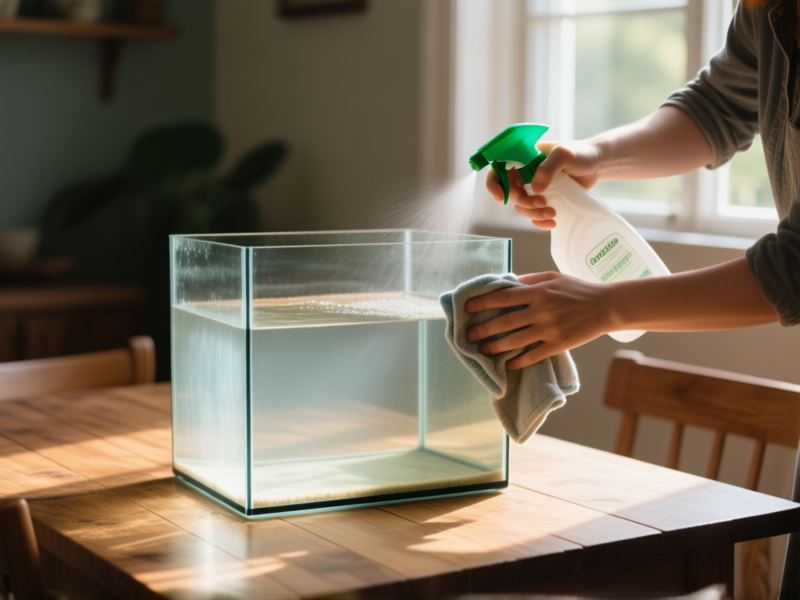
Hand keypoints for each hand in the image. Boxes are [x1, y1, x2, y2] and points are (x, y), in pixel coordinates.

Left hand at [464, 272, 612, 368]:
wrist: (606, 306)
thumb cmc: (578, 290)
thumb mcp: (553, 277)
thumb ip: (529, 280)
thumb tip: (506, 283)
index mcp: (538, 292)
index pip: (503, 297)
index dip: (482, 302)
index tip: (468, 308)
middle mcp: (541, 310)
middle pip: (505, 321)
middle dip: (483, 329)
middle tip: (468, 335)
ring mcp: (550, 329)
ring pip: (515, 340)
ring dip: (495, 347)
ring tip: (483, 350)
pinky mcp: (558, 344)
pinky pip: (533, 355)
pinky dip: (518, 361)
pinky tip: (507, 364)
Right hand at [485, 141, 601, 230]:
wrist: (598, 164)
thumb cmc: (582, 153)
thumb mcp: (565, 154)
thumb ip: (549, 166)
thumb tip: (535, 188)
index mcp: (523, 158)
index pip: (498, 169)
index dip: (494, 184)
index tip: (502, 197)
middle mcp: (525, 173)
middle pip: (510, 192)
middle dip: (523, 202)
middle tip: (541, 203)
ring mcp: (534, 187)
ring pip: (522, 206)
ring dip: (532, 214)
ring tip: (552, 213)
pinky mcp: (545, 199)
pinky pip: (534, 214)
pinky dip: (540, 221)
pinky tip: (553, 222)